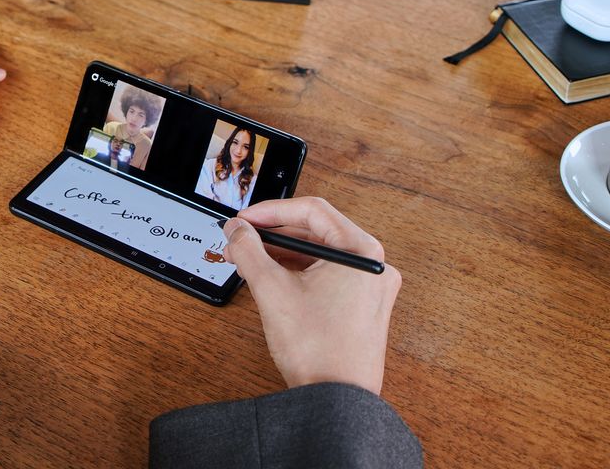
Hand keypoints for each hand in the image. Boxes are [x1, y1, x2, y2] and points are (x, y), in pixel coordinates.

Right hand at [221, 197, 401, 394]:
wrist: (337, 400)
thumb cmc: (319, 351)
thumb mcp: (272, 290)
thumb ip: (249, 251)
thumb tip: (236, 231)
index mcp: (362, 251)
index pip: (312, 210)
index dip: (270, 211)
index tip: (244, 220)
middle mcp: (373, 265)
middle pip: (317, 231)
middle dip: (273, 234)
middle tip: (241, 240)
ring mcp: (371, 287)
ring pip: (320, 255)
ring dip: (283, 254)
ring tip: (250, 261)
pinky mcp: (363, 306)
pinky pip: (328, 276)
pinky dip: (299, 273)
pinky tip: (273, 279)